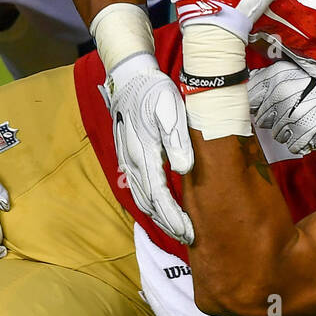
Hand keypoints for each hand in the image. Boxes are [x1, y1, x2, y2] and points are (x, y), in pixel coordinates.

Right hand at [100, 51, 194, 244]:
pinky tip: (161, 207)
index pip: (159, 195)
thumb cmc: (153, 93)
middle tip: (188, 238)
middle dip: (168, 223)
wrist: (129, 78)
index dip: (173, 217)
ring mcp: (127, 160)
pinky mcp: (128, 157)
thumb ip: (177, 140)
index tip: (188, 232)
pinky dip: (150, 203)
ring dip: (159, 216)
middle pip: (148, 203)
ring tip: (178, 228)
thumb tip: (184, 168)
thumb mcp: (170, 110)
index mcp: (144, 153)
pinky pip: (137, 188)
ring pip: (141, 198)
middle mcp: (132, 162)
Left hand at [249, 61, 315, 154]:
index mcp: (277, 81)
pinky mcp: (305, 134)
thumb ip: (270, 75)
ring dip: (286, 130)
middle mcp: (281, 99)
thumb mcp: (295, 68)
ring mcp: (293, 118)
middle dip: (273, 117)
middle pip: (262, 120)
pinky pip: (291, 146)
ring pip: (277, 134)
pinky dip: (299, 141)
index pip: (251, 100)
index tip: (265, 105)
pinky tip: (308, 130)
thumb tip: (251, 80)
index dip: (257, 104)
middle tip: (289, 112)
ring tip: (301, 120)